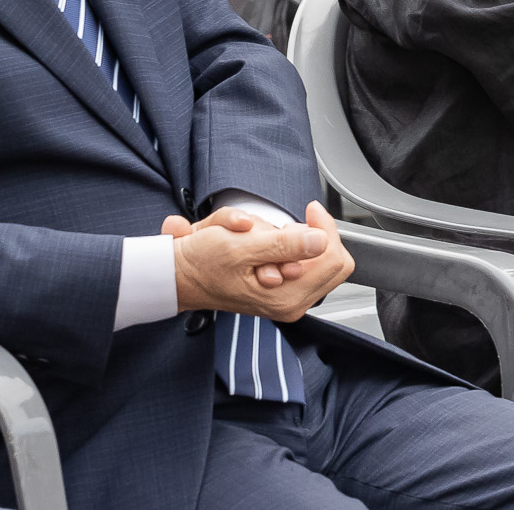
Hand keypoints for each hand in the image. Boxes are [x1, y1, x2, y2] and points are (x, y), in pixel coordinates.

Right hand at [166, 199, 353, 321]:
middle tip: (287, 223)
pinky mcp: (278, 288)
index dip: (325, 228)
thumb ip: (283, 244)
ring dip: (288, 237)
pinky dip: (280, 243)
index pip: (334, 258)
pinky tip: (258, 242)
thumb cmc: (201, 263)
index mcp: (286, 296)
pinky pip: (296, 258)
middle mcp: (290, 302)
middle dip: (309, 234)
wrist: (179, 275)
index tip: (309, 211)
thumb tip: (320, 240)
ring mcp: (285, 296)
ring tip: (257, 236)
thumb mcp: (239, 246)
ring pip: (313, 256)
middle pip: (331, 259)